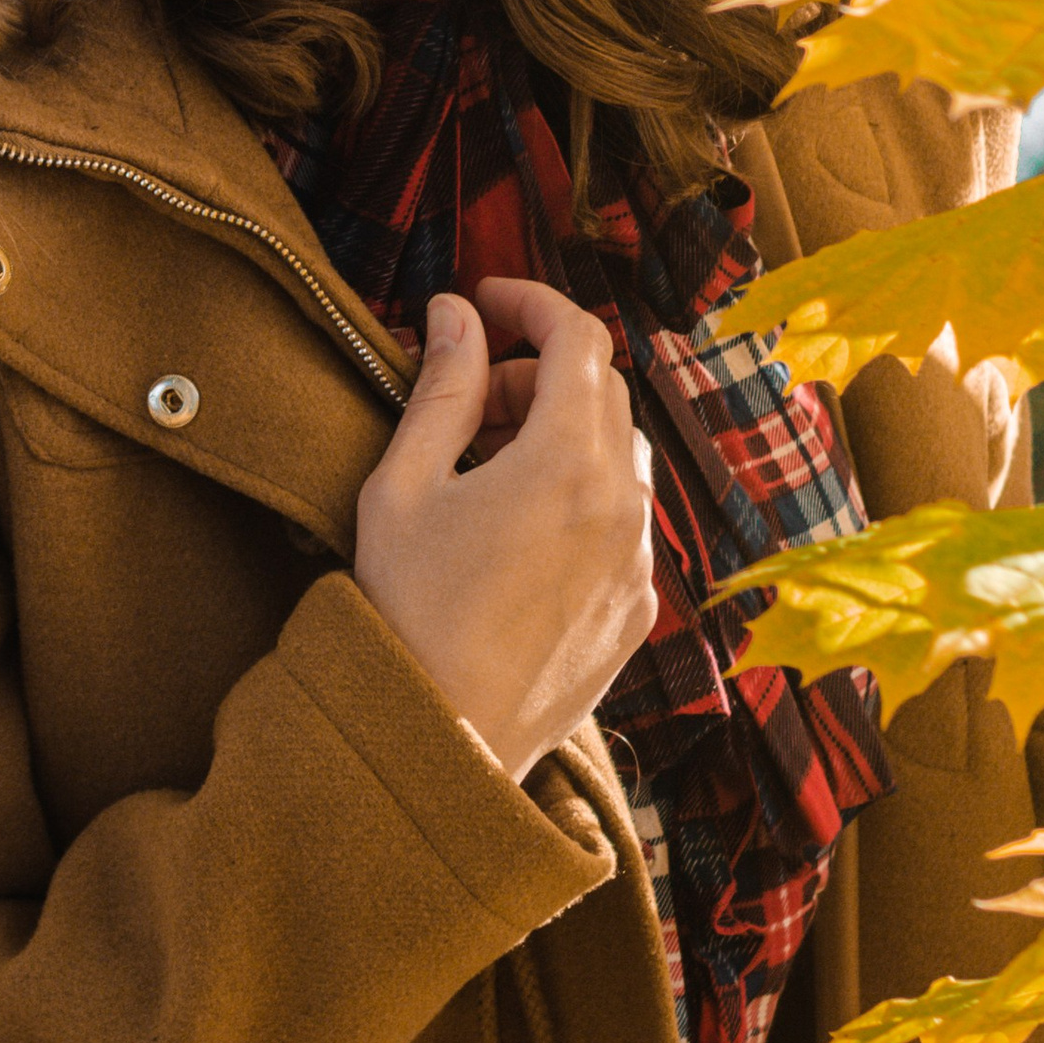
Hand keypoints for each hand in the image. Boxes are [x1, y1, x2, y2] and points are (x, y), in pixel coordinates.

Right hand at [350, 276, 655, 786]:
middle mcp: (623, 505)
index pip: (579, 337)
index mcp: (567, 462)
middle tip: (469, 393)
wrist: (439, 741)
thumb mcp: (405, 484)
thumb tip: (456, 313)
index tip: (486, 301)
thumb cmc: (407, 611)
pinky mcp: (636, 609)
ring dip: (561, 433)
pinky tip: (514, 529)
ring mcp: (638, 562)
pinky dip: (579, 496)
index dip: (532, 302)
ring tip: (486, 465)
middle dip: (537, 371)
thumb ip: (441, 386)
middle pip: (601, 391)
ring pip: (618, 456)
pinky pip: (622, 521)